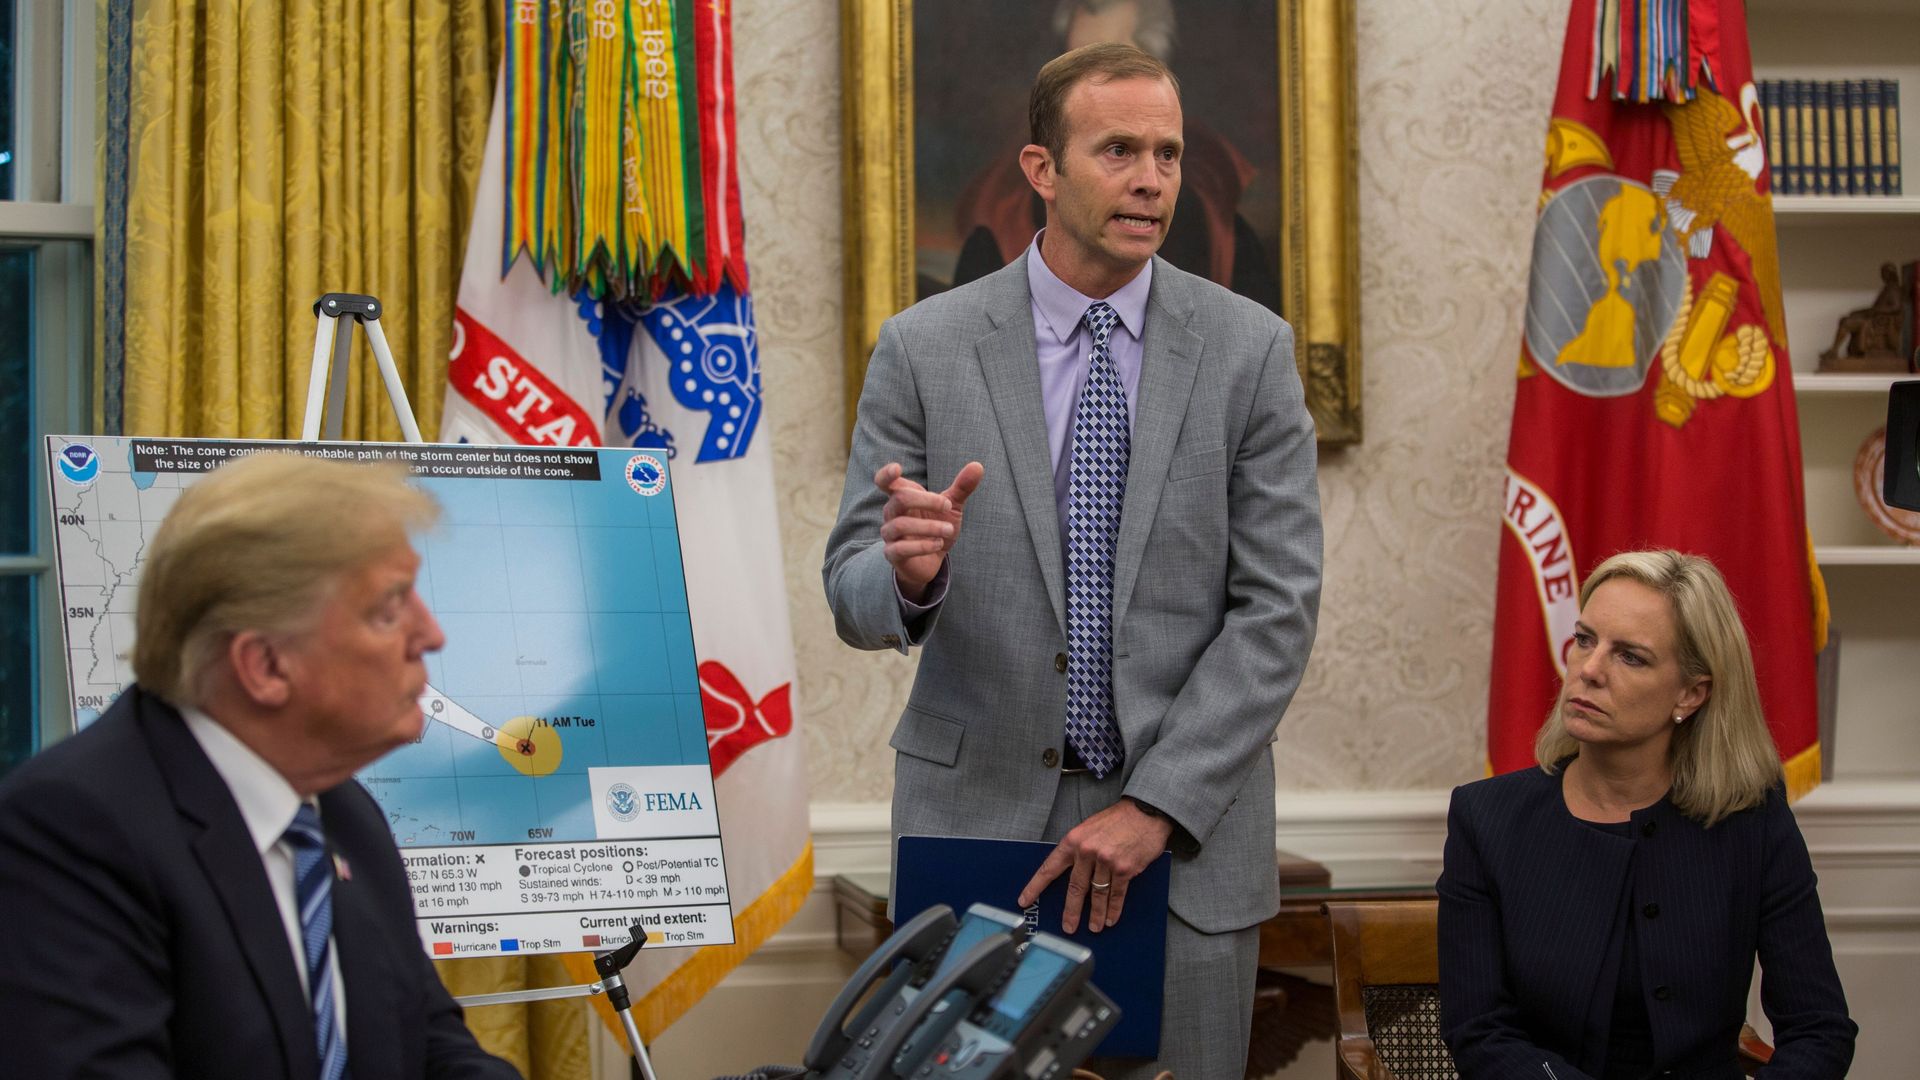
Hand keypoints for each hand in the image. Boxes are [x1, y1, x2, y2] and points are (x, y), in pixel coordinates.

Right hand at [875, 461, 983, 597]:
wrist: (932, 559)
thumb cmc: (937, 527)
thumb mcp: (951, 506)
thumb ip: (962, 487)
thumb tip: (978, 465)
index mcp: (902, 496)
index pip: (884, 481)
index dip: (887, 474)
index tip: (898, 468)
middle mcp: (891, 512)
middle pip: (900, 498)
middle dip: (928, 501)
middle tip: (948, 507)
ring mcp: (890, 534)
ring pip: (901, 524)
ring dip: (930, 527)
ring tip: (949, 530)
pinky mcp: (892, 554)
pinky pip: (902, 548)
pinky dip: (923, 545)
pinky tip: (938, 544)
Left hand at [1017, 799, 1172, 933]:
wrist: (1144, 812)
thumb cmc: (1116, 819)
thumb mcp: (1088, 828)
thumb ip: (1078, 849)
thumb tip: (1070, 872)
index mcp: (1073, 840)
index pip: (1049, 868)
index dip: (1035, 887)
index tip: (1025, 900)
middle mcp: (1087, 852)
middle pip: (1075, 888)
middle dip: (1071, 911)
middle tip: (1068, 927)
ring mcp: (1107, 861)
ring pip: (1097, 895)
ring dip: (1096, 915)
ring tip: (1094, 927)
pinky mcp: (1125, 869)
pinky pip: (1117, 894)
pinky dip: (1114, 909)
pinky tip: (1111, 918)